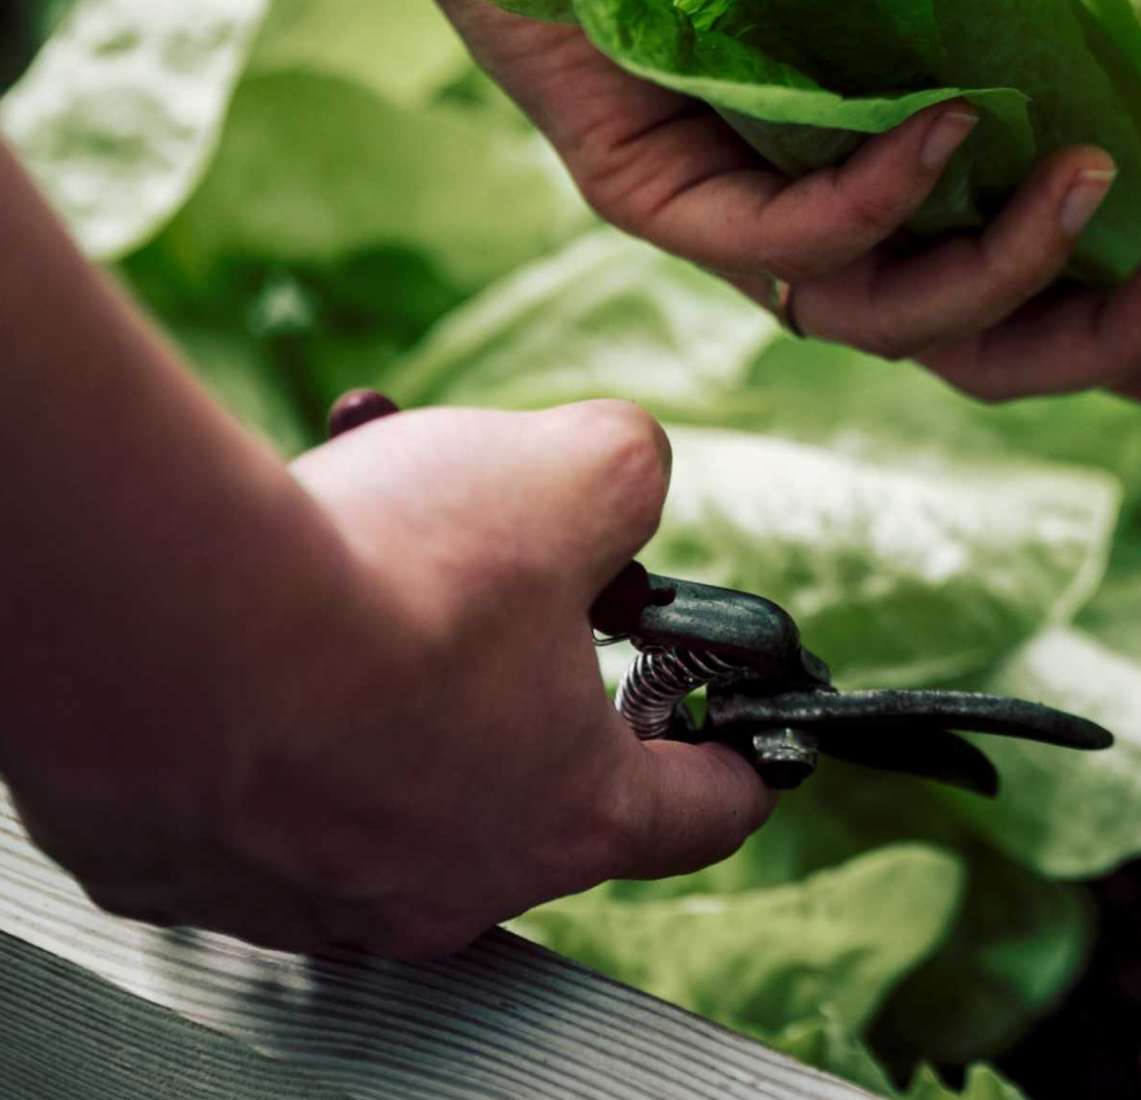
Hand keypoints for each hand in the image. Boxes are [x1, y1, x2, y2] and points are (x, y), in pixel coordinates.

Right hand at [14, 397, 769, 958]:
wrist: (168, 633)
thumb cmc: (393, 580)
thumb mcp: (575, 473)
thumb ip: (632, 473)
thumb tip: (623, 473)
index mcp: (571, 817)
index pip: (702, 812)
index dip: (740, 757)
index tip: (748, 737)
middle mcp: (448, 883)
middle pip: (532, 761)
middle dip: (528, 643)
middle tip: (505, 561)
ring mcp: (315, 891)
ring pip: (392, 750)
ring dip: (397, 636)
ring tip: (366, 521)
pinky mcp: (198, 865)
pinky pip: (267, 764)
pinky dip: (282, 678)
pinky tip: (271, 588)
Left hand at [443, 0, 1140, 412]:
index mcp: (891, 183)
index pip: (1025, 300)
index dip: (1140, 345)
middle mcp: (817, 222)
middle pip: (968, 346)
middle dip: (1102, 340)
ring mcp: (729, 215)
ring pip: (876, 318)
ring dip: (1002, 268)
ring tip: (1085, 181)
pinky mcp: (640, 181)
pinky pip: (769, 234)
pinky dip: (874, 192)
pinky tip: (947, 125)